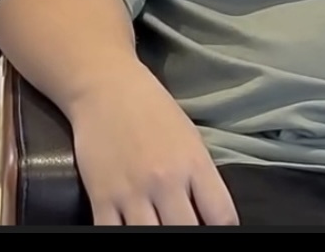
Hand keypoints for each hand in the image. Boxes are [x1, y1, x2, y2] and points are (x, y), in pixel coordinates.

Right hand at [70, 62, 238, 225]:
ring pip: (150, 237)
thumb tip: (209, 214)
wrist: (107, 87)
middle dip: (190, 234)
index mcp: (194, 163)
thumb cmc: (152, 109)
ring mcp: (132, 192)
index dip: (221, 228)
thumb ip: (200, 177)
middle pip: (187, 231)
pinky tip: (130, 227)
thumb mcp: (189, 137)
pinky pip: (112, 234)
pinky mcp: (102, 198)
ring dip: (156, 236)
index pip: (221, 215)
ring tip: (158, 226)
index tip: (214, 227)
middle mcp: (166, 180)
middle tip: (185, 226)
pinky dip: (123, 237)